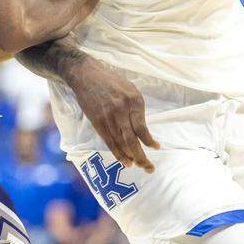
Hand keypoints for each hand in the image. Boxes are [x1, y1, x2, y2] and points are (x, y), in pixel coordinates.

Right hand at [65, 57, 158, 171]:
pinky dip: (117, 153)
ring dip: (130, 157)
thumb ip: (136, 109)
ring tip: (138, 166)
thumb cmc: (112, 82)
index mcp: (133, 100)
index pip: (142, 127)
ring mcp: (107, 117)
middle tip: (149, 168)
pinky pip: (108, 141)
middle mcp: (121, 110)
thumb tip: (142, 130)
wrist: (87, 75)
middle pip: (132, 139)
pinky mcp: (97, 122)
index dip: (149, 141)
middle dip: (141, 156)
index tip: (156, 148)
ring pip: (120, 143)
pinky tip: (124, 161)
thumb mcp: (130, 90)